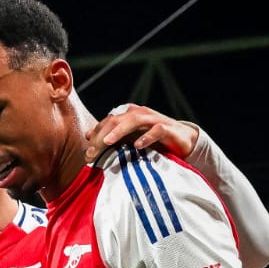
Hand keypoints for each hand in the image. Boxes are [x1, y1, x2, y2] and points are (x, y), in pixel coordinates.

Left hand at [85, 104, 199, 164]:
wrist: (182, 140)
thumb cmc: (152, 140)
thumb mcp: (128, 138)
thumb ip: (109, 136)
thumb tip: (86, 135)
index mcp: (128, 115)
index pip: (107, 122)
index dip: (95, 135)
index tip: (87, 153)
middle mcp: (139, 113)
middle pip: (116, 120)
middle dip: (101, 136)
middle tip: (91, 153)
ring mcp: (154, 119)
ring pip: (134, 120)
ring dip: (119, 131)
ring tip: (107, 142)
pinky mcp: (168, 128)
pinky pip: (157, 130)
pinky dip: (146, 137)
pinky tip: (137, 145)